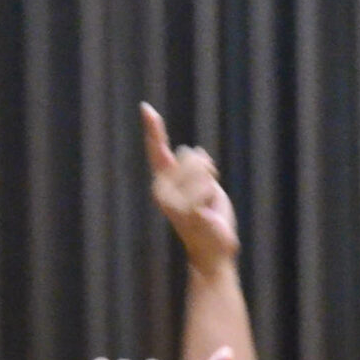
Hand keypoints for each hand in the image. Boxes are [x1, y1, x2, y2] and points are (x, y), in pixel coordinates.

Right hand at [141, 103, 238, 270]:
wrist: (212, 252)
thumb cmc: (208, 220)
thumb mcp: (205, 186)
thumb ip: (197, 167)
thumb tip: (196, 151)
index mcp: (164, 183)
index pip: (157, 151)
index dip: (153, 129)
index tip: (146, 108)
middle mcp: (161, 190)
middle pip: (192, 156)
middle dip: (206, 171)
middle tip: (206, 197)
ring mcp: (172, 201)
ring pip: (201, 169)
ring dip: (212, 186)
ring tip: (207, 206)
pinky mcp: (185, 210)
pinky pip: (206, 187)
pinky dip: (212, 196)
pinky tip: (208, 212)